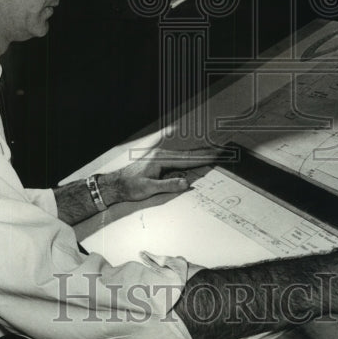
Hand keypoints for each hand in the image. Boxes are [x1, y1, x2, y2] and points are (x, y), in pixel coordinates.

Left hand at [101, 147, 220, 203]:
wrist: (116, 184)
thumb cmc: (130, 186)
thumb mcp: (149, 189)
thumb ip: (168, 185)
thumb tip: (186, 183)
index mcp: (161, 159)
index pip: (187, 159)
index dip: (203, 158)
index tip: (216, 155)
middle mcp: (161, 154)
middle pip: (188, 154)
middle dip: (205, 152)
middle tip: (221, 150)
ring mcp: (160, 156)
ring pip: (184, 154)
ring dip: (199, 153)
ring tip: (213, 151)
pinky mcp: (158, 160)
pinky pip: (178, 158)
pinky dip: (189, 157)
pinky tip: (194, 156)